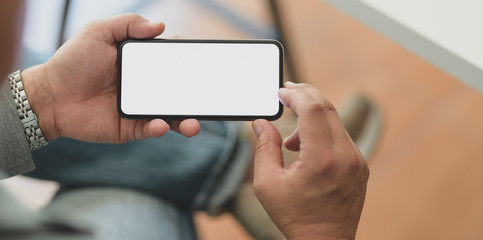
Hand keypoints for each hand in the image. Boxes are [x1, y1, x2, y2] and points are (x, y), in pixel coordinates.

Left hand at [21, 14, 199, 142]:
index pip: (171, 62)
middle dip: (194, 96)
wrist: (50, 95)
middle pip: (178, 92)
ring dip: (185, 120)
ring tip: (193, 124)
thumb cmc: (73, 61)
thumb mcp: (97, 32)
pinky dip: (158, 128)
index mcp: (141, 64)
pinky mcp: (130, 127)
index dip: (188, 62)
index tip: (202, 62)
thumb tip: (161, 26)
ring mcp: (139, 108)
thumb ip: (127, 24)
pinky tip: (160, 124)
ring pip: (170, 115)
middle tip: (207, 98)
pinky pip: (149, 129)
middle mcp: (145, 86)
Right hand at [252, 82, 368, 239]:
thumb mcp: (267, 183)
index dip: (296, 94)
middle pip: (327, 108)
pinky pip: (341, 136)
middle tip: (287, 92)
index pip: (313, 110)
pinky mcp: (360, 165)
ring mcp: (357, 160)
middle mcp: (345, 157)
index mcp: (321, 160)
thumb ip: (263, 147)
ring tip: (291, 143)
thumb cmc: (294, 216)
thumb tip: (261, 122)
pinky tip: (307, 150)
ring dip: (312, 117)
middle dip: (306, 95)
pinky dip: (323, 132)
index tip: (281, 91)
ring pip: (335, 121)